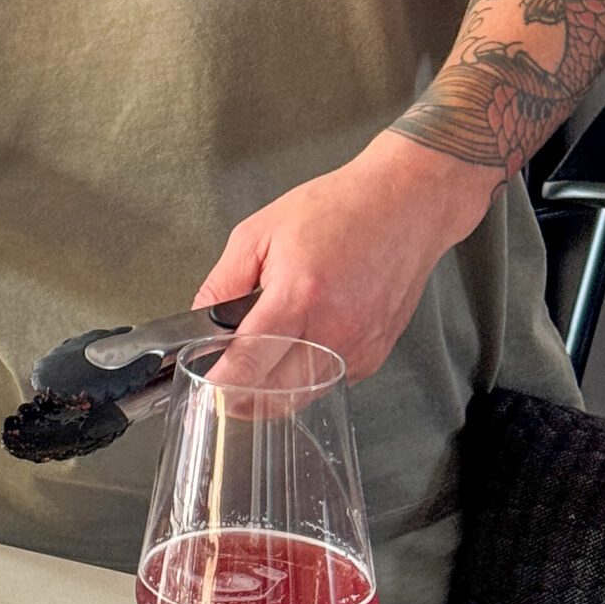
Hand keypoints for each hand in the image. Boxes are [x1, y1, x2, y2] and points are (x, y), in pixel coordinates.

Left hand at [195, 130, 497, 381]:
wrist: (404, 207)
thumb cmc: (335, 210)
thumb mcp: (259, 232)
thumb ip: (223, 282)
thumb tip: (201, 320)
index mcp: (299, 296)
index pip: (250, 363)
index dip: (220, 384)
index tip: (202, 389)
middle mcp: (333, 330)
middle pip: (275, 392)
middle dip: (241, 396)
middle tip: (218, 384)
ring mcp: (358, 347)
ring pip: (303, 395)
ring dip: (271, 392)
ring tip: (251, 370)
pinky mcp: (374, 355)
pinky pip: (329, 382)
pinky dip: (305, 377)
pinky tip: (295, 351)